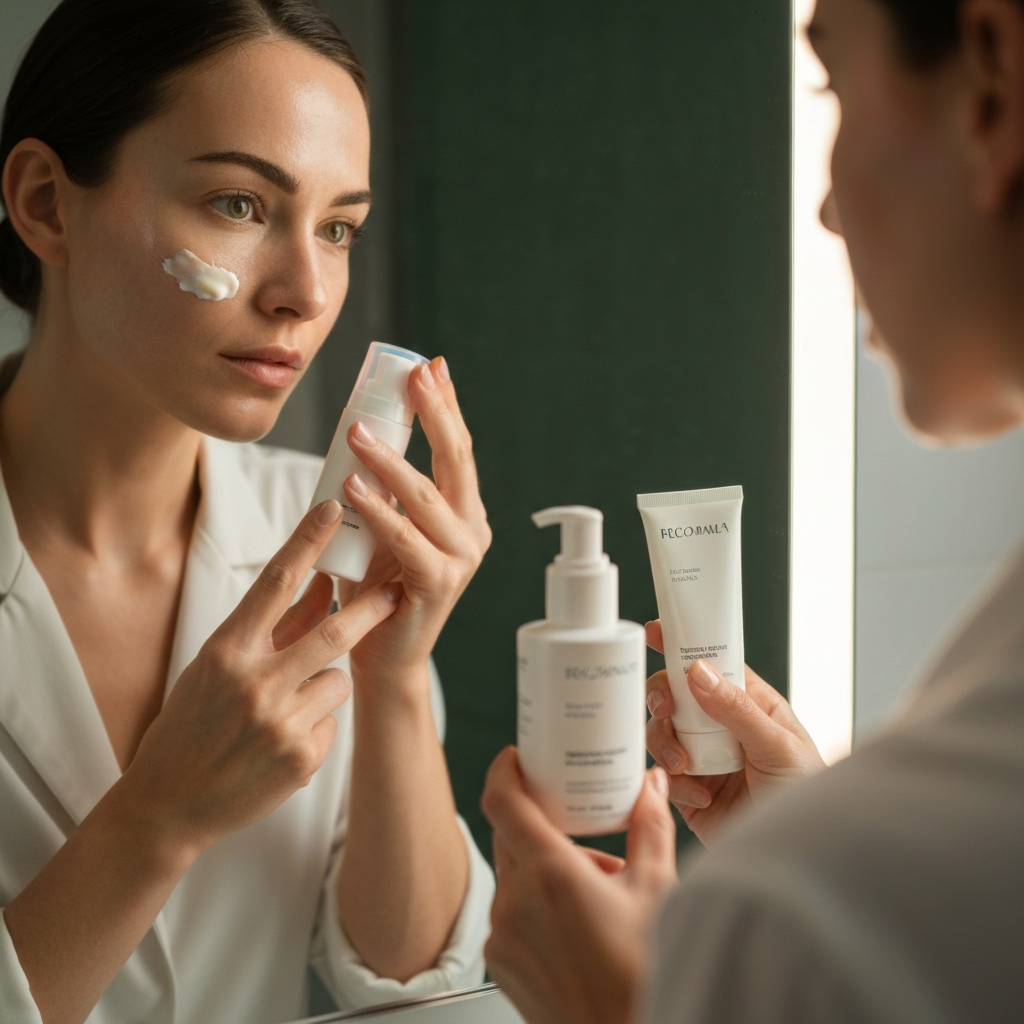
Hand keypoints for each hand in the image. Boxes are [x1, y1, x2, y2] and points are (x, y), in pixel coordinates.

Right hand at [117, 499, 400, 853]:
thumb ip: (273, 628)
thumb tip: (321, 583)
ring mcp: (279, 722)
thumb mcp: (219, 666)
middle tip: (393, 592)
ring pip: (338, 680)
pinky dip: (317, 724)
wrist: (168, 804)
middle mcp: (254, 682)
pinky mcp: (302, 758)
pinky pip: (332, 722)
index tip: (333, 508)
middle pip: (331, 630)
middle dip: (368, 609)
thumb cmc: (192, 724)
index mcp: (227, 649)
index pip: (274, 582)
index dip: (306, 541)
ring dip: (326, 683)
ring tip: (288, 707)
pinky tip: (282, 744)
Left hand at [340, 356, 490, 684]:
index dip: (446, 405)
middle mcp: (472, 530)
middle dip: (435, 413)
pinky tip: (352, 489)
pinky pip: (406, 539)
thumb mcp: (384, 524)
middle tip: (410, 377)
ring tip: (355, 434)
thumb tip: (363, 430)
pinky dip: (379, 512)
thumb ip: (384, 487)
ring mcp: (461, 558)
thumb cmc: (378, 585)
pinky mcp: (439, 584)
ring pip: (427, 497)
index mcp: (464, 512)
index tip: (430, 366)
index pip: (458, 449)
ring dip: (390, 461)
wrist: (382, 653)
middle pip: (457, 460)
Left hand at [482, 748, 676, 1023]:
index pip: (502, 802)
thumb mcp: (658, 892)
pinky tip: (575, 923)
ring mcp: (502, 935)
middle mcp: (516, 903)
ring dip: (544, 870)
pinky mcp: (499, 962)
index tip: (517, 758)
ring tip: (594, 891)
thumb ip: (650, 828)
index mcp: (550, 875)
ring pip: (514, 876)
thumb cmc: (643, 980)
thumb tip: (650, 786)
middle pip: (511, 837)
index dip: (505, 771)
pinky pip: (510, 913)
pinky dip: (535, 905)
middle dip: (544, 826)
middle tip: (579, 830)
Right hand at [644, 620, 825, 844]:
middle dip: (663, 698)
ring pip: (662, 733)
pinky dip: (674, 784)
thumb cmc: (808, 796)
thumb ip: (737, 710)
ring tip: (685, 767)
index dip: (684, 647)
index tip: (656, 632)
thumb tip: (699, 672)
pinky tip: (701, 798)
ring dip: (666, 745)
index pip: (712, 665)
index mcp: (750, 705)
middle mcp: (722, 728)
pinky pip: (663, 776)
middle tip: (665, 707)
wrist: (800, 856)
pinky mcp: (689, 793)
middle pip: (676, 696)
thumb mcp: (779, 747)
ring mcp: (704, 759)